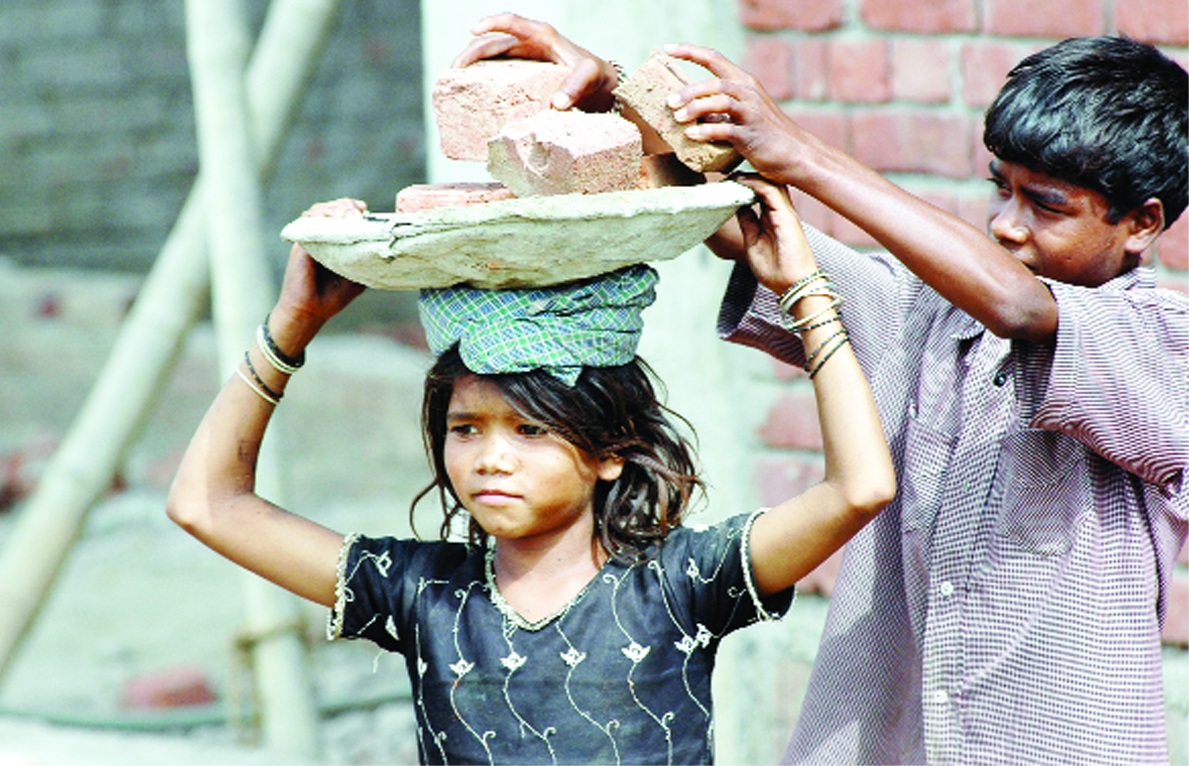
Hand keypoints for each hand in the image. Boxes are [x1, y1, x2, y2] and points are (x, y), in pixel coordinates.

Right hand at [272, 198, 367, 349]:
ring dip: (335, 208)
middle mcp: (321, 237)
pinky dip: (321, 217)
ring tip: (349, 216)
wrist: (312, 310)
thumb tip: (386, 249)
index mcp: (334, 241)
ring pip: (318, 210)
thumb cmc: (334, 296)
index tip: (364, 208)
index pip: (341, 214)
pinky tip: (334, 222)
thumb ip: (366, 260)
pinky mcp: (301, 244)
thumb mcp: (358, 275)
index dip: (352, 207)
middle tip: (358, 211)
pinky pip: (307, 222)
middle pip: (331, 207)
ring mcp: (309, 239)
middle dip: (345, 204)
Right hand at [452, 13, 618, 111]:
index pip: (512, 22)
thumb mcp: (589, 76)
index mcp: (542, 36)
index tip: (474, 29)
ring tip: (454, 83)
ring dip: (471, 67)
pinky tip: (471, 94)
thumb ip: (575, 86)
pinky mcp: (520, 74)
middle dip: (470, 53)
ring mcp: (522, 58)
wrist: (599, 84)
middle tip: (453, 70)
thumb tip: (557, 104)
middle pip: (492, 42)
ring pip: (490, 57)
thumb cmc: (594, 74)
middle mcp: (528, 44)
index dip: (492, 23)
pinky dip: (482, 79)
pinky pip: (496, 72)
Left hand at [662, 44, 811, 185]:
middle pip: (714, 82)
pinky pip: (726, 129)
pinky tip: (692, 135)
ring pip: (720, 101)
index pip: (714, 59)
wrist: (795, 153)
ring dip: (695, 108)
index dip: (690, 52)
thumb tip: (687, 111)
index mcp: (744, 83)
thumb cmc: (764, 134)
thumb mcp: (742, 114)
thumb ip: (719, 109)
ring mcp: (751, 113)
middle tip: (670, 102)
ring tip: (678, 118)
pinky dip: (706, 131)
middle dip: (689, 91)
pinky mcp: (752, 135)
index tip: (667, 50)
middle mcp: (749, 93)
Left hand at [732, 175, 816, 294]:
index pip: (762, 193)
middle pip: (767, 184)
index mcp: (774, 219)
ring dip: (751, 177)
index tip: (728, 183)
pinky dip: (756, 184)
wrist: (793, 286)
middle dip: (748, 177)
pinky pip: (771, 192)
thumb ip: (748, 223)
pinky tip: (742, 182)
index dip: (746, 185)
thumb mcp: (753, 242)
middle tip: (728, 176)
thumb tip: (738, 208)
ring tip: (733, 176)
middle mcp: (782, 213)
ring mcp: (786, 213)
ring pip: (771, 183)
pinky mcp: (787, 217)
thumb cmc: (777, 270)